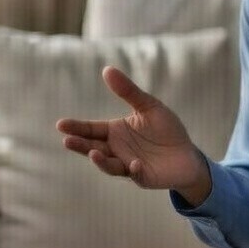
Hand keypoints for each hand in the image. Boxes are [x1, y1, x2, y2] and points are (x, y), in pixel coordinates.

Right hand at [56, 66, 211, 204]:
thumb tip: (107, 69)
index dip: (77, 127)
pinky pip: (135, 175)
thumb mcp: (149, 106)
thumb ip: (129, 91)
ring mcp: (127, 165)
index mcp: (115, 132)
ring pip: (109, 165)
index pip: (92, 129)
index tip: (61, 124)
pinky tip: (135, 163)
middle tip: (67, 140)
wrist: (187, 154)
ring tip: (93, 153)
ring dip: (100, 161)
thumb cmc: (166, 129)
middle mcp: (117, 150)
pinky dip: (133, 170)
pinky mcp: (143, 177)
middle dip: (80, 145)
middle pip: (93, 148)